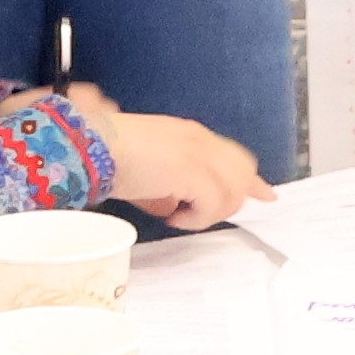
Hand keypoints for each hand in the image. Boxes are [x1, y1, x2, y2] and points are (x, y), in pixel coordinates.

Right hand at [72, 94, 272, 229]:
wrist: (88, 146)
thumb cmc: (107, 157)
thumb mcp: (146, 171)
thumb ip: (167, 186)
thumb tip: (172, 207)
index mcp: (190, 135)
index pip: (235, 156)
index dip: (251, 179)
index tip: (266, 195)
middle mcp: (200, 140)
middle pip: (243, 172)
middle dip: (232, 198)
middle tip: (203, 214)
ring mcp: (199, 154)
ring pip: (232, 192)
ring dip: (209, 212)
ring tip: (179, 215)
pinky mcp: (192, 172)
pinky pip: (213, 204)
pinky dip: (196, 219)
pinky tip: (172, 218)